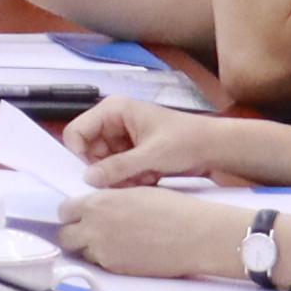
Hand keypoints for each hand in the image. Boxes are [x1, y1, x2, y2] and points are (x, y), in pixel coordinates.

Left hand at [56, 184, 249, 281]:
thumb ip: (108, 200)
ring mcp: (103, 253)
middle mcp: (94, 229)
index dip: (72, 213)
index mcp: (97, 203)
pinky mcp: (116, 270)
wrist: (195, 236)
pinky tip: (127, 252)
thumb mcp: (133, 192)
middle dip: (74, 234)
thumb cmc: (171, 208)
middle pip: (65, 236)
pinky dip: (108, 260)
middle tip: (90, 232)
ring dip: (91, 248)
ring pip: (83, 253)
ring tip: (115, 242)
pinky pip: (101, 265)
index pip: (64, 211)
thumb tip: (95, 206)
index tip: (80, 215)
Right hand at [61, 97, 234, 181]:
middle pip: (88, 152)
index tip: (94, 175)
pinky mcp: (130, 153)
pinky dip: (129, 178)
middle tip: (128, 180)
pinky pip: (116, 170)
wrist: (214, 149)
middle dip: (105, 170)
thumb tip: (88, 180)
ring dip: (119, 177)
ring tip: (144, 178)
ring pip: (102, 165)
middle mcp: (113, 122)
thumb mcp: (152, 155)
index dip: (79, 154)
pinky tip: (149, 178)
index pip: (76, 132)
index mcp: (113, 110)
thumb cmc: (186, 142)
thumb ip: (118, 167)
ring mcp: (121, 138)